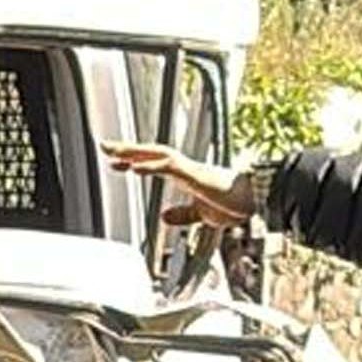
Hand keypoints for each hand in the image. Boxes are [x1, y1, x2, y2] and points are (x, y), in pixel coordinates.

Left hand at [102, 141, 262, 227]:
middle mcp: (185, 168)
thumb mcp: (202, 215)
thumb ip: (183, 214)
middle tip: (105, 145)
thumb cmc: (235, 204)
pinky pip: (169, 166)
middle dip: (127, 149)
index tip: (116, 162)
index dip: (135, 160)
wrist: (256, 202)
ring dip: (135, 152)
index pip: (155, 162)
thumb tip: (165, 216)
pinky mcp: (196, 175)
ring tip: (114, 152)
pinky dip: (151, 165)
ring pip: (157, 154)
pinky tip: (135, 167)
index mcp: (186, 175)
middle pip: (151, 152)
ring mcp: (190, 169)